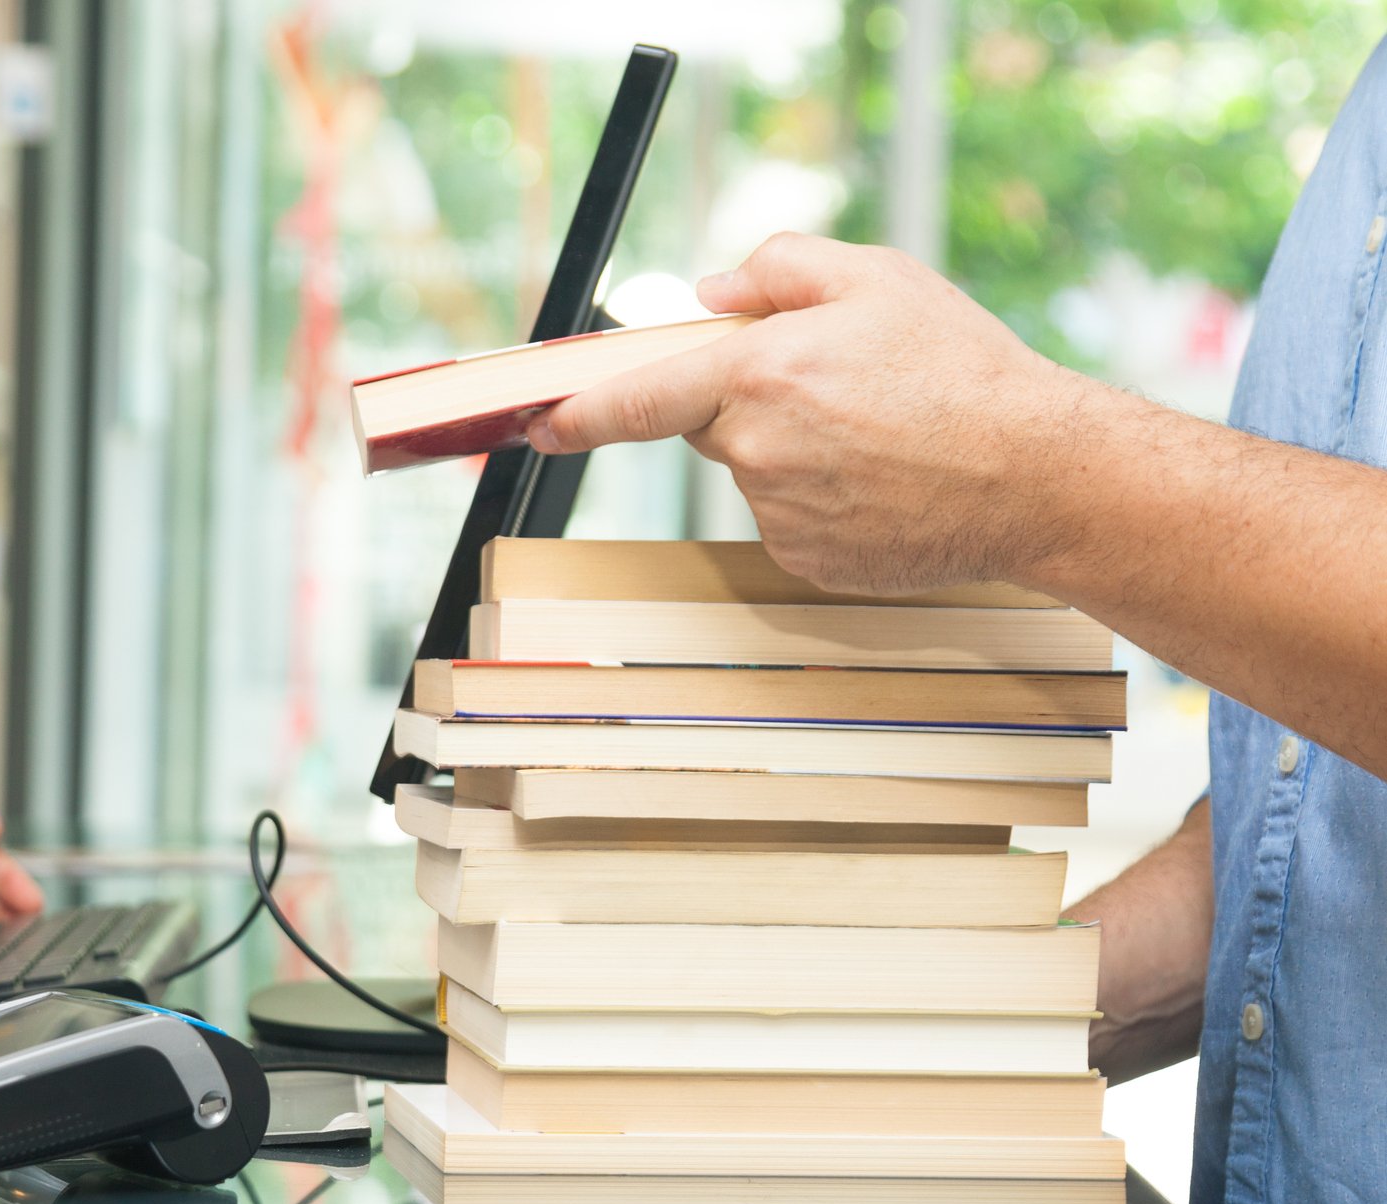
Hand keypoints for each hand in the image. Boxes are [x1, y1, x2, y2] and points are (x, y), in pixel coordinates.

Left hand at [527, 232, 1093, 595]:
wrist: (1036, 474)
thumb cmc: (963, 370)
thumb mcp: (876, 279)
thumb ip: (776, 270)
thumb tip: (706, 293)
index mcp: (761, 374)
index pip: (640, 397)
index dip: (581, 412)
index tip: (542, 422)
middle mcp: (757, 450)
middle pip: (710, 423)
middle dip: (751, 401)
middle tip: (837, 388)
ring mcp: (780, 514)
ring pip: (755, 472)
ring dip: (794, 451)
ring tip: (882, 435)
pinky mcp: (806, 560)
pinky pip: (790, 519)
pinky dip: (823, 499)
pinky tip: (885, 482)